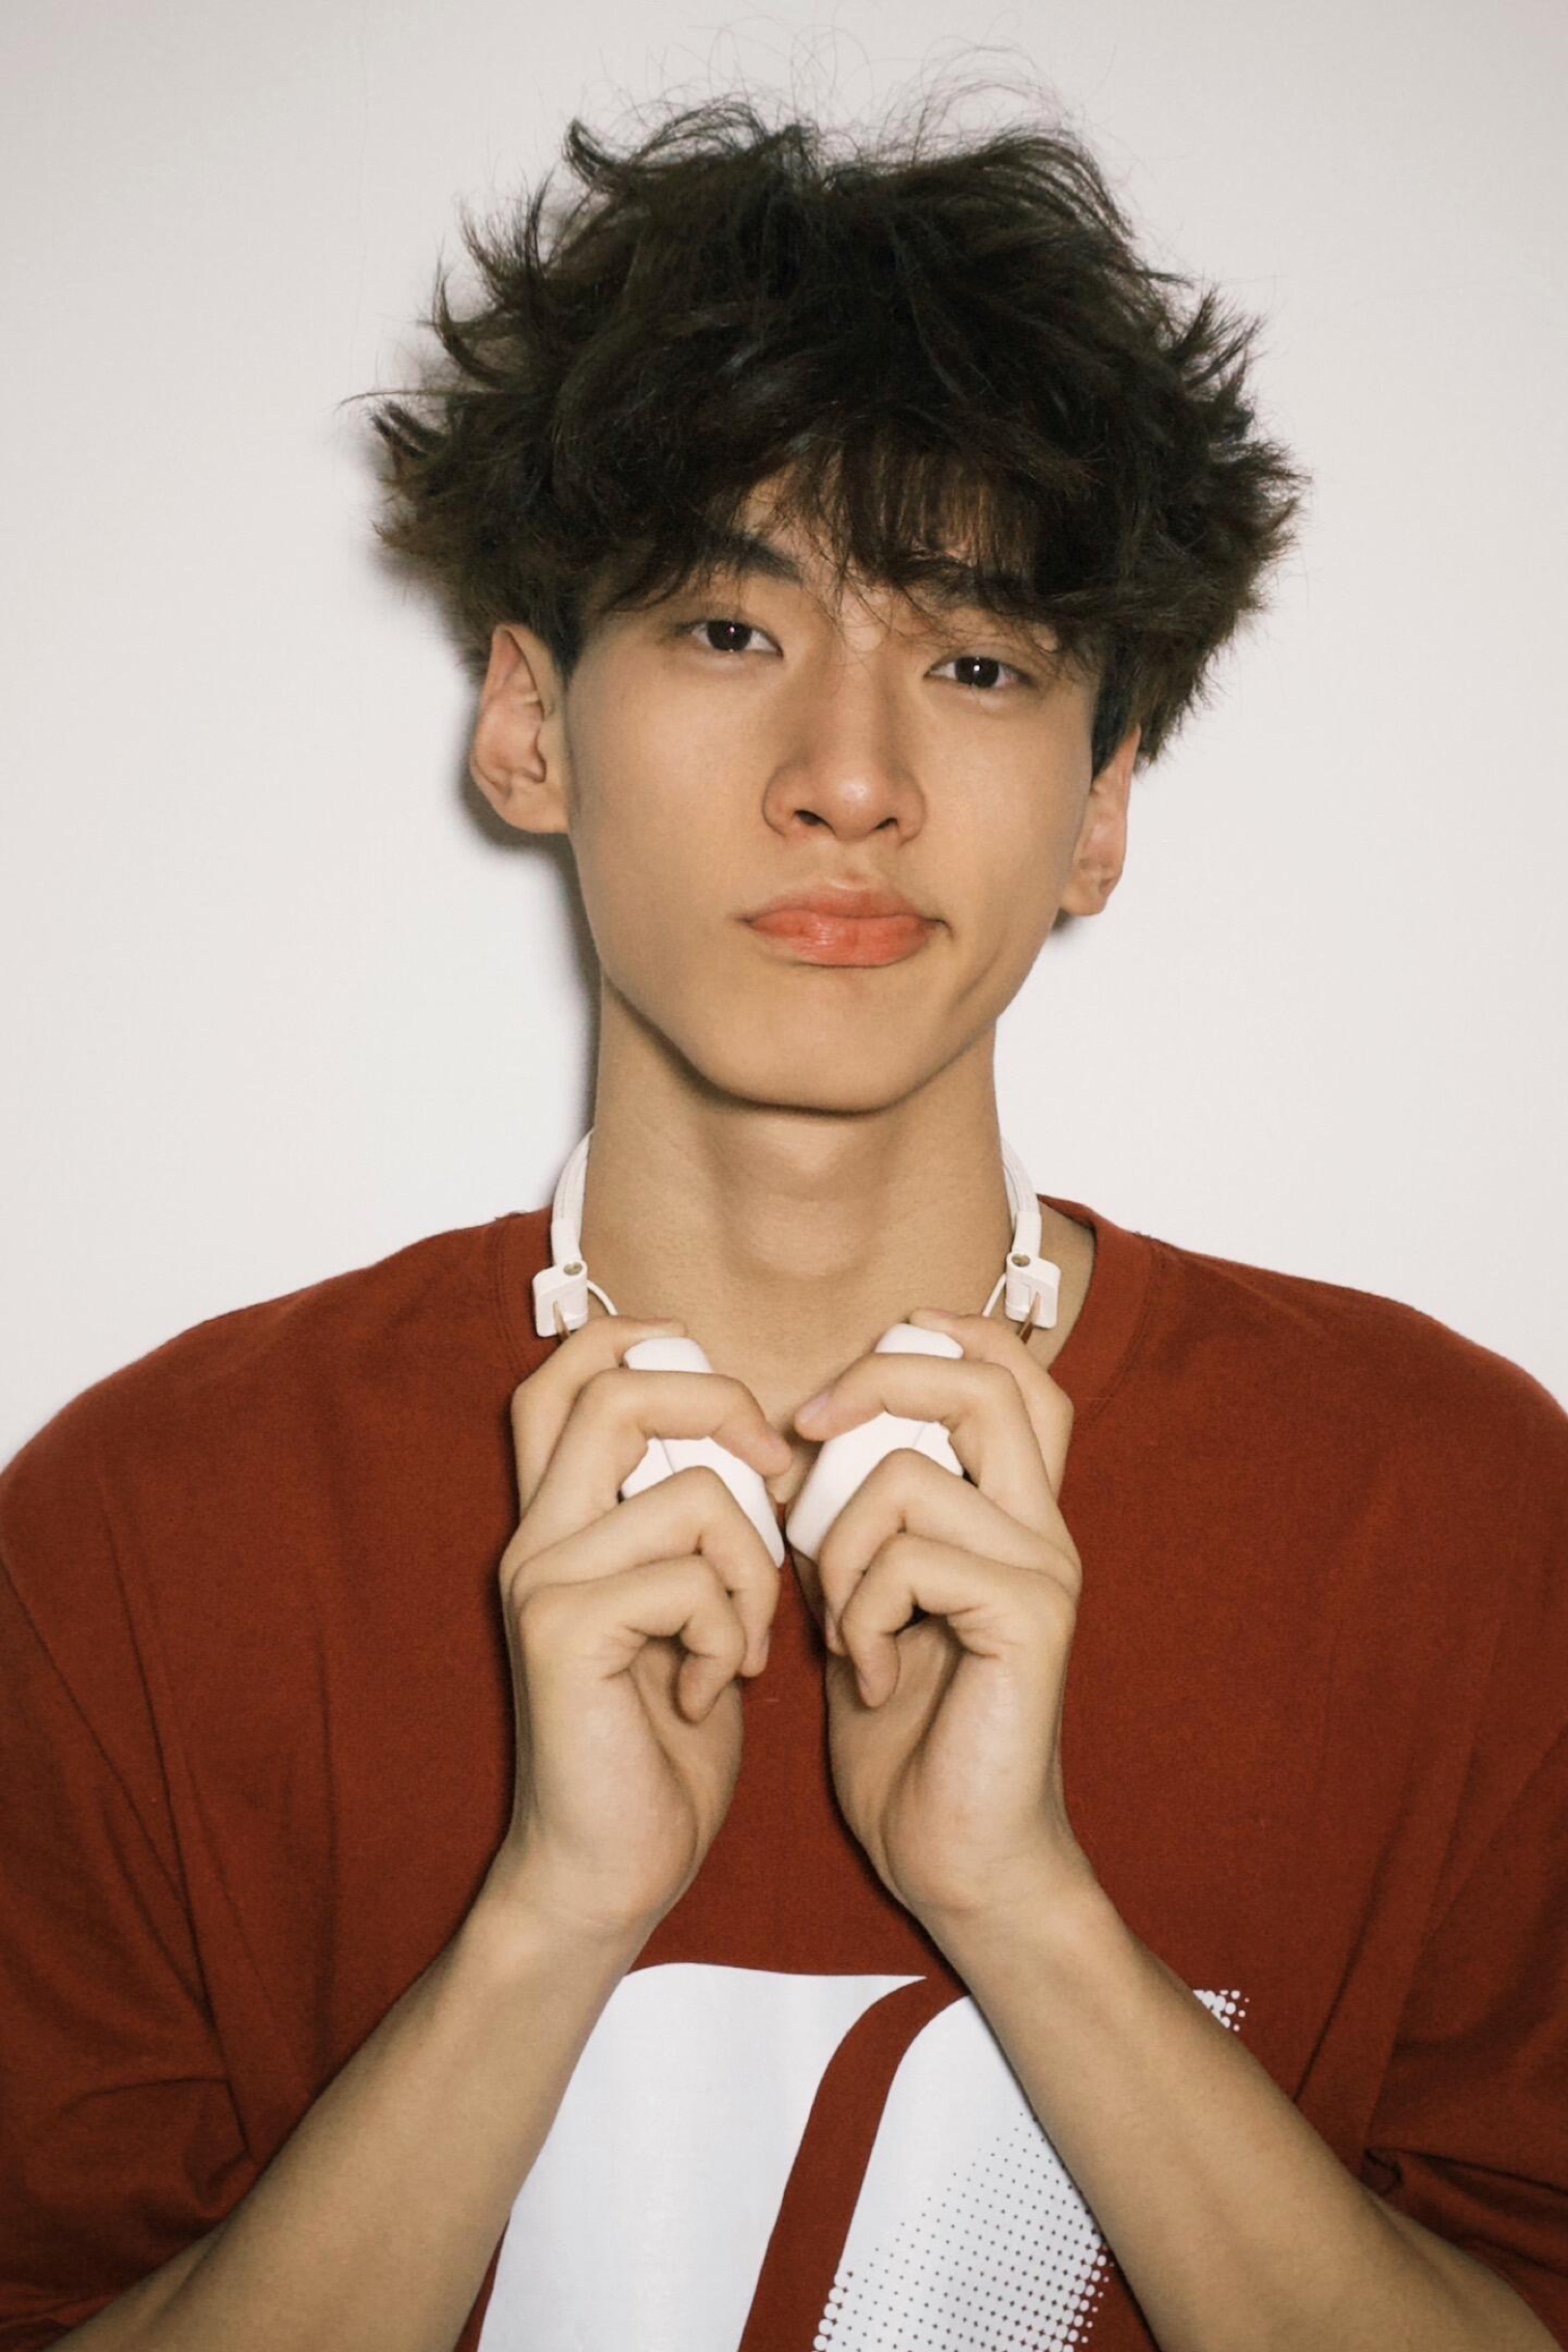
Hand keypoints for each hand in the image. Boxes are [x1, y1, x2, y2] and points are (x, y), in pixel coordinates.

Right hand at [479, 1313, 791, 1950]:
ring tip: (742, 1640)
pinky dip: (730, 1632)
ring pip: (687, 1490)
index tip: (731, 1403)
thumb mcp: (688, 1609)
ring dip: (751, 1564)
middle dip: (718, 1407)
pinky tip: (709, 1690)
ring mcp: (541, 1578)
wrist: (607, 1871)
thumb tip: (760, 1444)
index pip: (566, 1374)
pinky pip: (689, 1575)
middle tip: (769, 1475)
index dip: (641, 1343)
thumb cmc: (661, 1744)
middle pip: (612, 1389)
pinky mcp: (562, 1630)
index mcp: (559, 1519)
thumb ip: (695, 1525)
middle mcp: (535, 1534)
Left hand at [794, 1307, 1096, 1927]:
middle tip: (807, 1431)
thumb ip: (848, 1520)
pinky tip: (869, 1674)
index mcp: (1010, 1511)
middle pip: (986, 1377)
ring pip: (909, 1475)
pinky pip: (909, 1557)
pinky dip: (859, 1611)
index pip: (1005, 1368)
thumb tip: (794, 1446)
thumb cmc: (906, 1737)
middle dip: (878, 1381)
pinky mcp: (1031, 1621)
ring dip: (837, 1546)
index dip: (929, 1340)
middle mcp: (1043, 1525)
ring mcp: (1045, 1569)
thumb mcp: (860, 1601)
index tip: (834, 1393)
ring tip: (842, 1627)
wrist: (959, 1860)